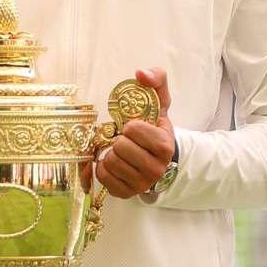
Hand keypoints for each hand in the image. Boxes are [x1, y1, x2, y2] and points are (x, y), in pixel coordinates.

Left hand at [96, 68, 176, 198]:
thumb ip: (156, 79)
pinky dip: (104, 167)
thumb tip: (140, 73)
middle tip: (127, 140)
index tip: (136, 127)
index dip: (130, 125)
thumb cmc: (156, 127)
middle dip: (120, 140)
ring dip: (111, 153)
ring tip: (121, 151)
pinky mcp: (126, 193)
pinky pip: (102, 177)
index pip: (132, 130)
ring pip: (110, 163)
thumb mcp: (161, 101)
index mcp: (164, 145)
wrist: (161, 158)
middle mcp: (155, 169)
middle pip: (119, 147)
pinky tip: (115, 163)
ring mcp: (141, 184)